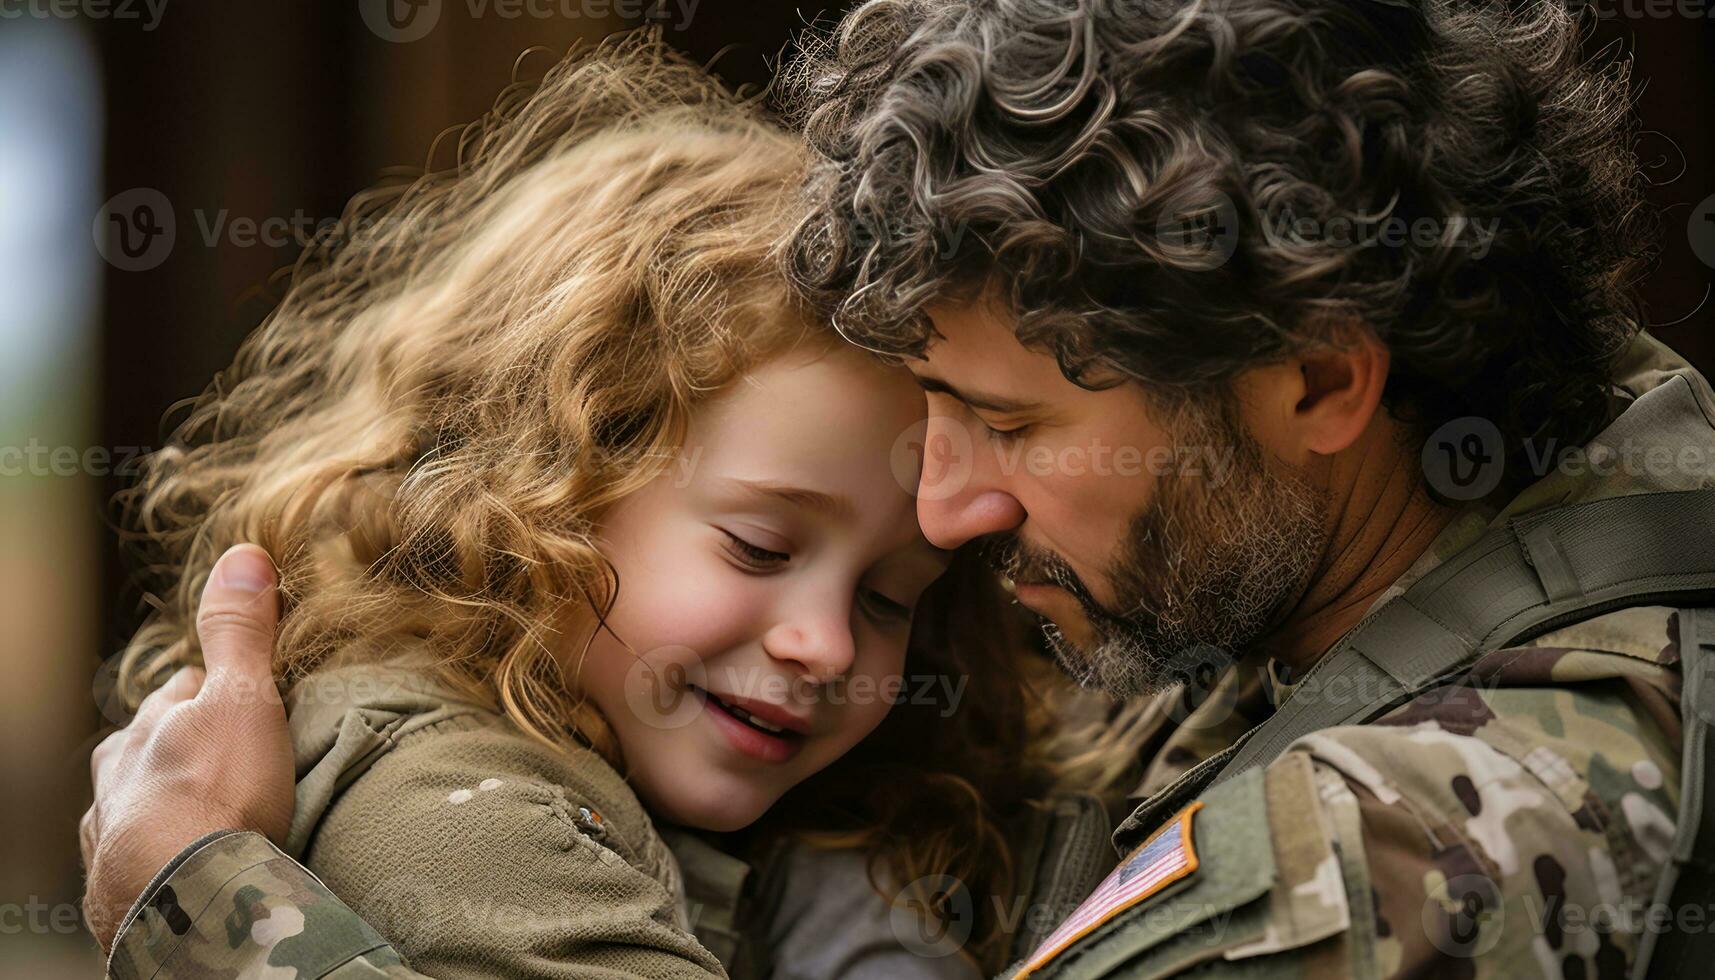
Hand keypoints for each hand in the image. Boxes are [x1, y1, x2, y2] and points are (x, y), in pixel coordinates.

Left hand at [81, 544, 295, 950]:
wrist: (182, 895)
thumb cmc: (216, 793)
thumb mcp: (242, 698)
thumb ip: (240, 632)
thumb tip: (243, 555)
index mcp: (147, 726)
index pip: (182, 691)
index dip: (216, 689)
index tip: (243, 694)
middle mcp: (119, 774)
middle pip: (153, 745)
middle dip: (185, 745)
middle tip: (233, 755)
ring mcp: (112, 829)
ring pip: (136, 799)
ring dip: (166, 800)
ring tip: (206, 812)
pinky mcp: (114, 884)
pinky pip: (133, 856)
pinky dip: (157, 851)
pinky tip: (177, 859)